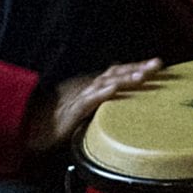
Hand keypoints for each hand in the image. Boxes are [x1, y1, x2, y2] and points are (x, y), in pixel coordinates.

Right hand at [25, 58, 162, 152]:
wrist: (33, 127)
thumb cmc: (61, 118)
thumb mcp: (87, 106)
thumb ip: (104, 101)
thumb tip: (125, 96)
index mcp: (93, 84)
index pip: (119, 72)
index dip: (138, 67)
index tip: (159, 65)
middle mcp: (88, 86)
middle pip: (116, 73)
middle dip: (138, 68)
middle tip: (158, 64)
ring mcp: (80, 96)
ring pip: (105, 83)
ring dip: (124, 78)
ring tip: (142, 76)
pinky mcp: (72, 110)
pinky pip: (87, 100)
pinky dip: (101, 93)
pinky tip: (113, 90)